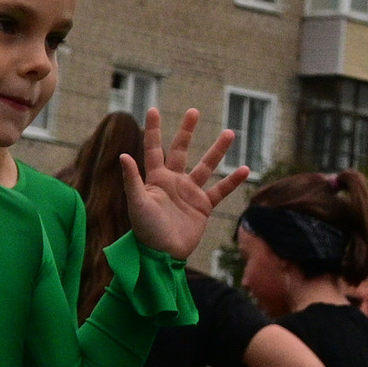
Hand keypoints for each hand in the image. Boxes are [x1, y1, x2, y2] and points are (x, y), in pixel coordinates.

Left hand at [122, 107, 248, 261]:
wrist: (162, 256)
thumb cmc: (145, 231)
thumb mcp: (137, 204)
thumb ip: (132, 180)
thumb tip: (123, 155)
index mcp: (155, 180)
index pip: (154, 149)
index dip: (153, 130)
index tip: (153, 110)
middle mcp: (173, 182)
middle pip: (180, 151)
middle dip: (186, 131)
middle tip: (193, 111)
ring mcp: (189, 194)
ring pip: (206, 166)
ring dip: (217, 150)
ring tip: (230, 133)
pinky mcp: (203, 207)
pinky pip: (220, 191)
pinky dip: (232, 181)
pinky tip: (244, 169)